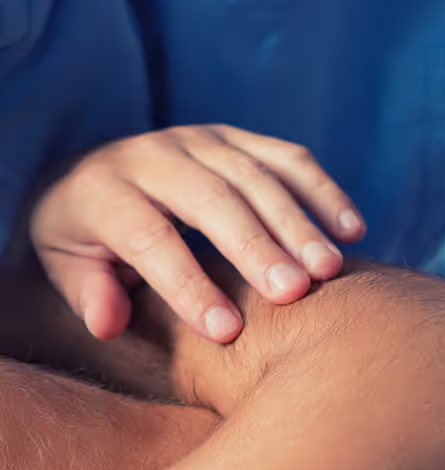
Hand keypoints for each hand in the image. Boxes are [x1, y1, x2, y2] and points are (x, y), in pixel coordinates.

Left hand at [29, 125, 365, 343]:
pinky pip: (287, 157)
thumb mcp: (66, 268)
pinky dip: (324, 191)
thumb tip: (110, 323)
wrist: (89, 174)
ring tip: (329, 269)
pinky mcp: (236, 137)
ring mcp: (199, 139)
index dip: (187, 284)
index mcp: (103, 190)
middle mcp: (152, 154)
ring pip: (256, 175)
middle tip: (293, 293)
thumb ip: (90, 295)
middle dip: (256, 246)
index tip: (226, 332)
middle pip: (211, 198)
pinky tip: (353, 230)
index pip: (148, 236)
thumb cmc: (86, 241)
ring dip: (298, 221)